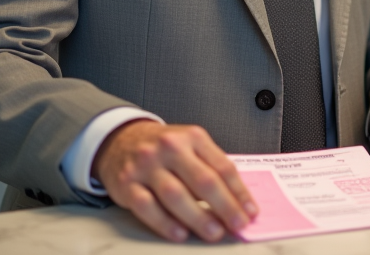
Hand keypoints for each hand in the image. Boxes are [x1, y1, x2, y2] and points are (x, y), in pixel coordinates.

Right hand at [92, 120, 257, 242]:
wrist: (119, 139)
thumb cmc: (163, 148)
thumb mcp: (190, 146)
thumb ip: (211, 168)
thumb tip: (237, 202)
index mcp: (192, 137)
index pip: (222, 166)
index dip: (239, 192)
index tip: (250, 211)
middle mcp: (169, 148)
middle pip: (202, 180)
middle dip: (224, 206)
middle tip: (238, 224)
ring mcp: (146, 165)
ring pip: (176, 195)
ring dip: (198, 217)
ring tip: (214, 232)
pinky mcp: (127, 184)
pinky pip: (147, 207)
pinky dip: (165, 223)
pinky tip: (180, 233)